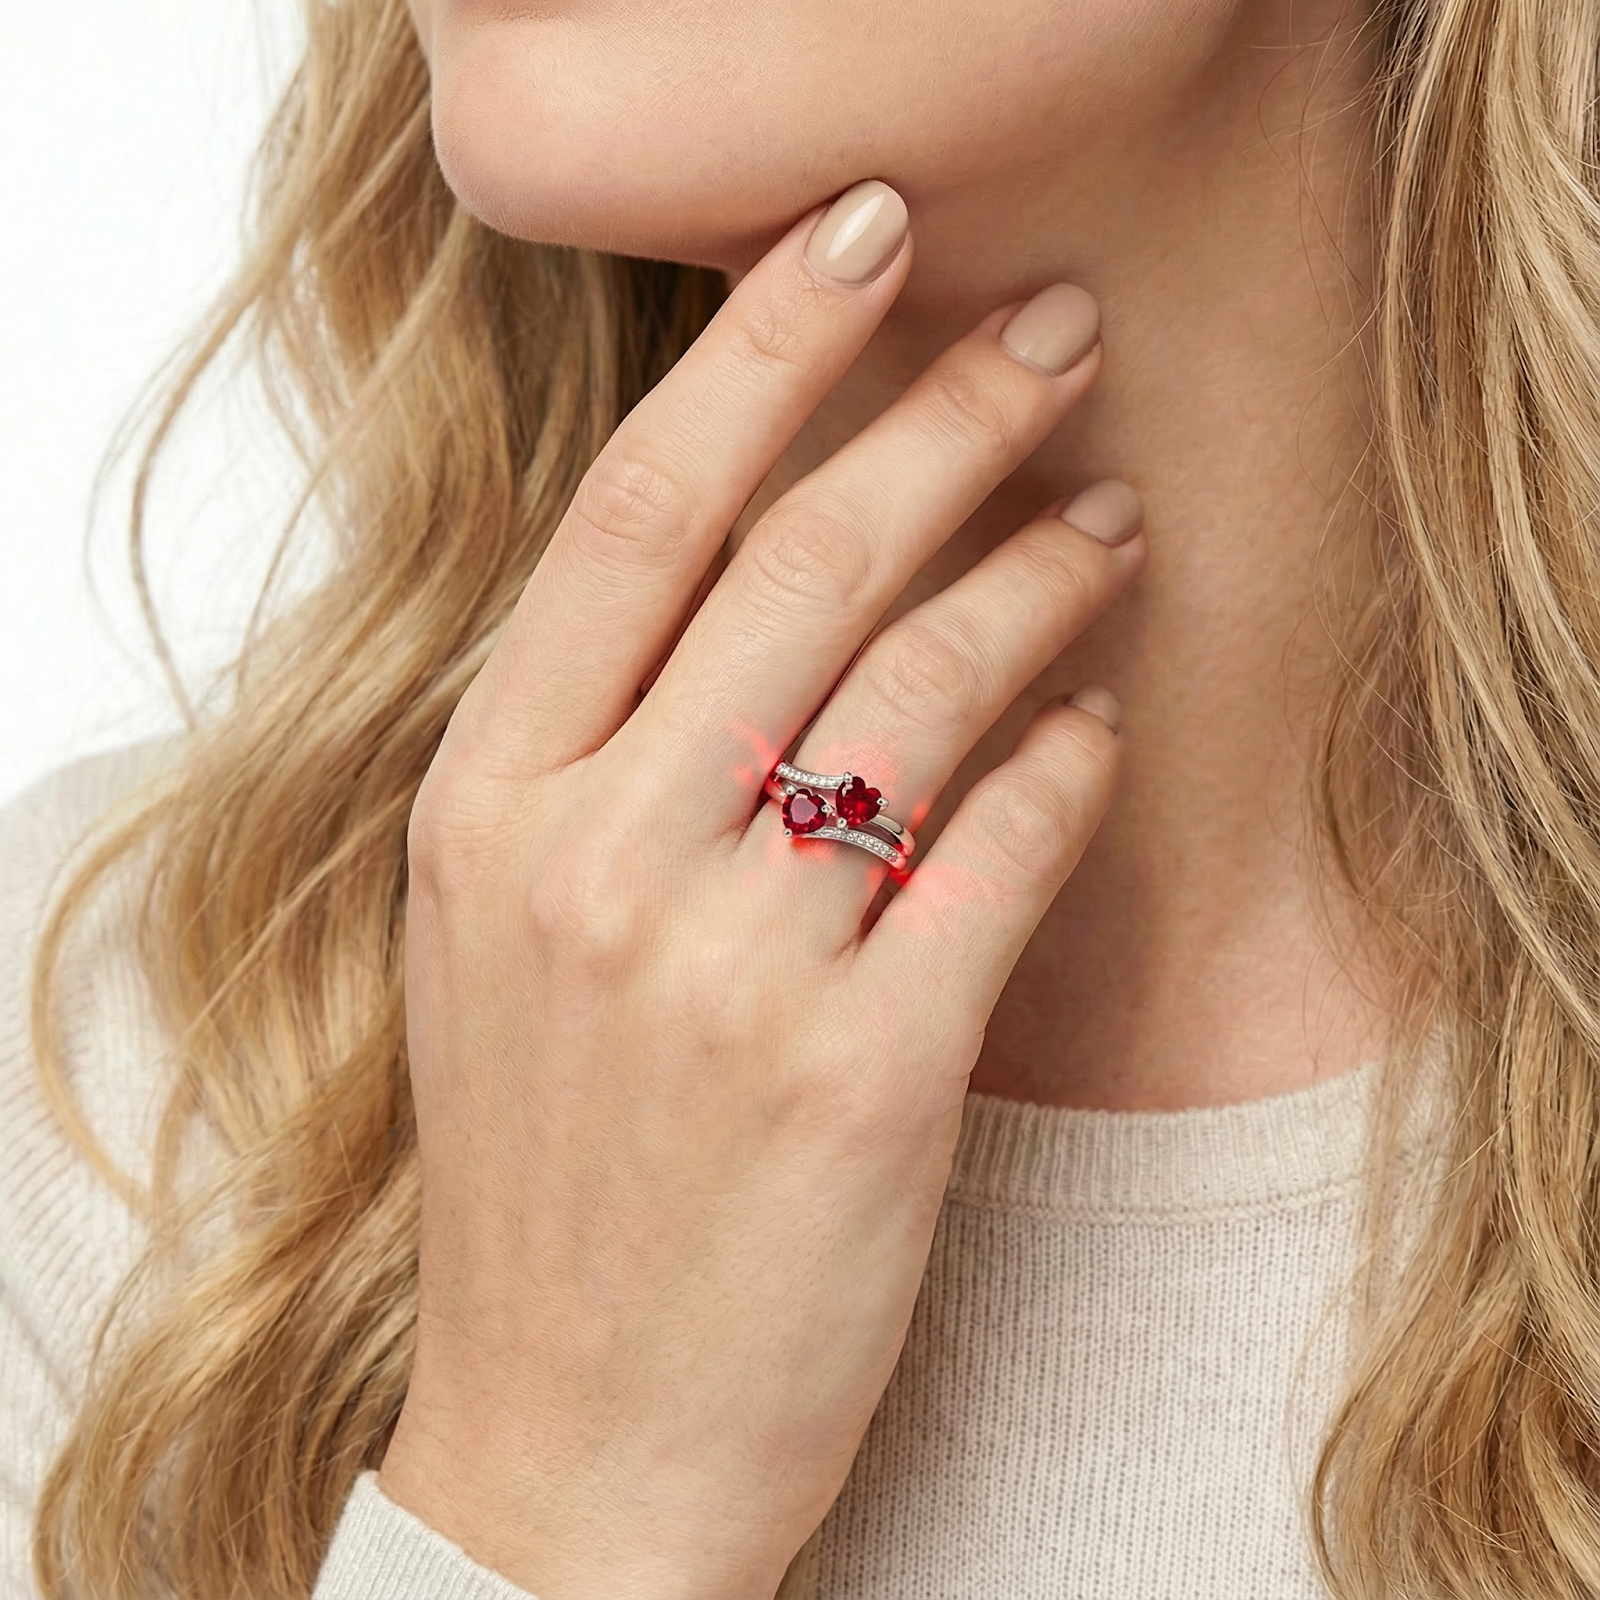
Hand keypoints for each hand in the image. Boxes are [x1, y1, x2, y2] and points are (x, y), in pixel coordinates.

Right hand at [380, 179, 1142, 1598]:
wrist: (569, 1440)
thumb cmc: (544, 1178)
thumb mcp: (503, 941)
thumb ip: (597, 761)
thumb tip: (759, 588)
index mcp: (486, 808)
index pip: (637, 518)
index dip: (760, 351)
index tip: (855, 239)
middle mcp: (594, 863)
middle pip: (801, 565)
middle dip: (946, 416)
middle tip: (1049, 331)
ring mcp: (726, 971)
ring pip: (921, 694)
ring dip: (1038, 580)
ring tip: (1112, 518)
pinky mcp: (863, 1078)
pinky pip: (999, 857)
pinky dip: (1065, 767)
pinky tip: (1102, 718)